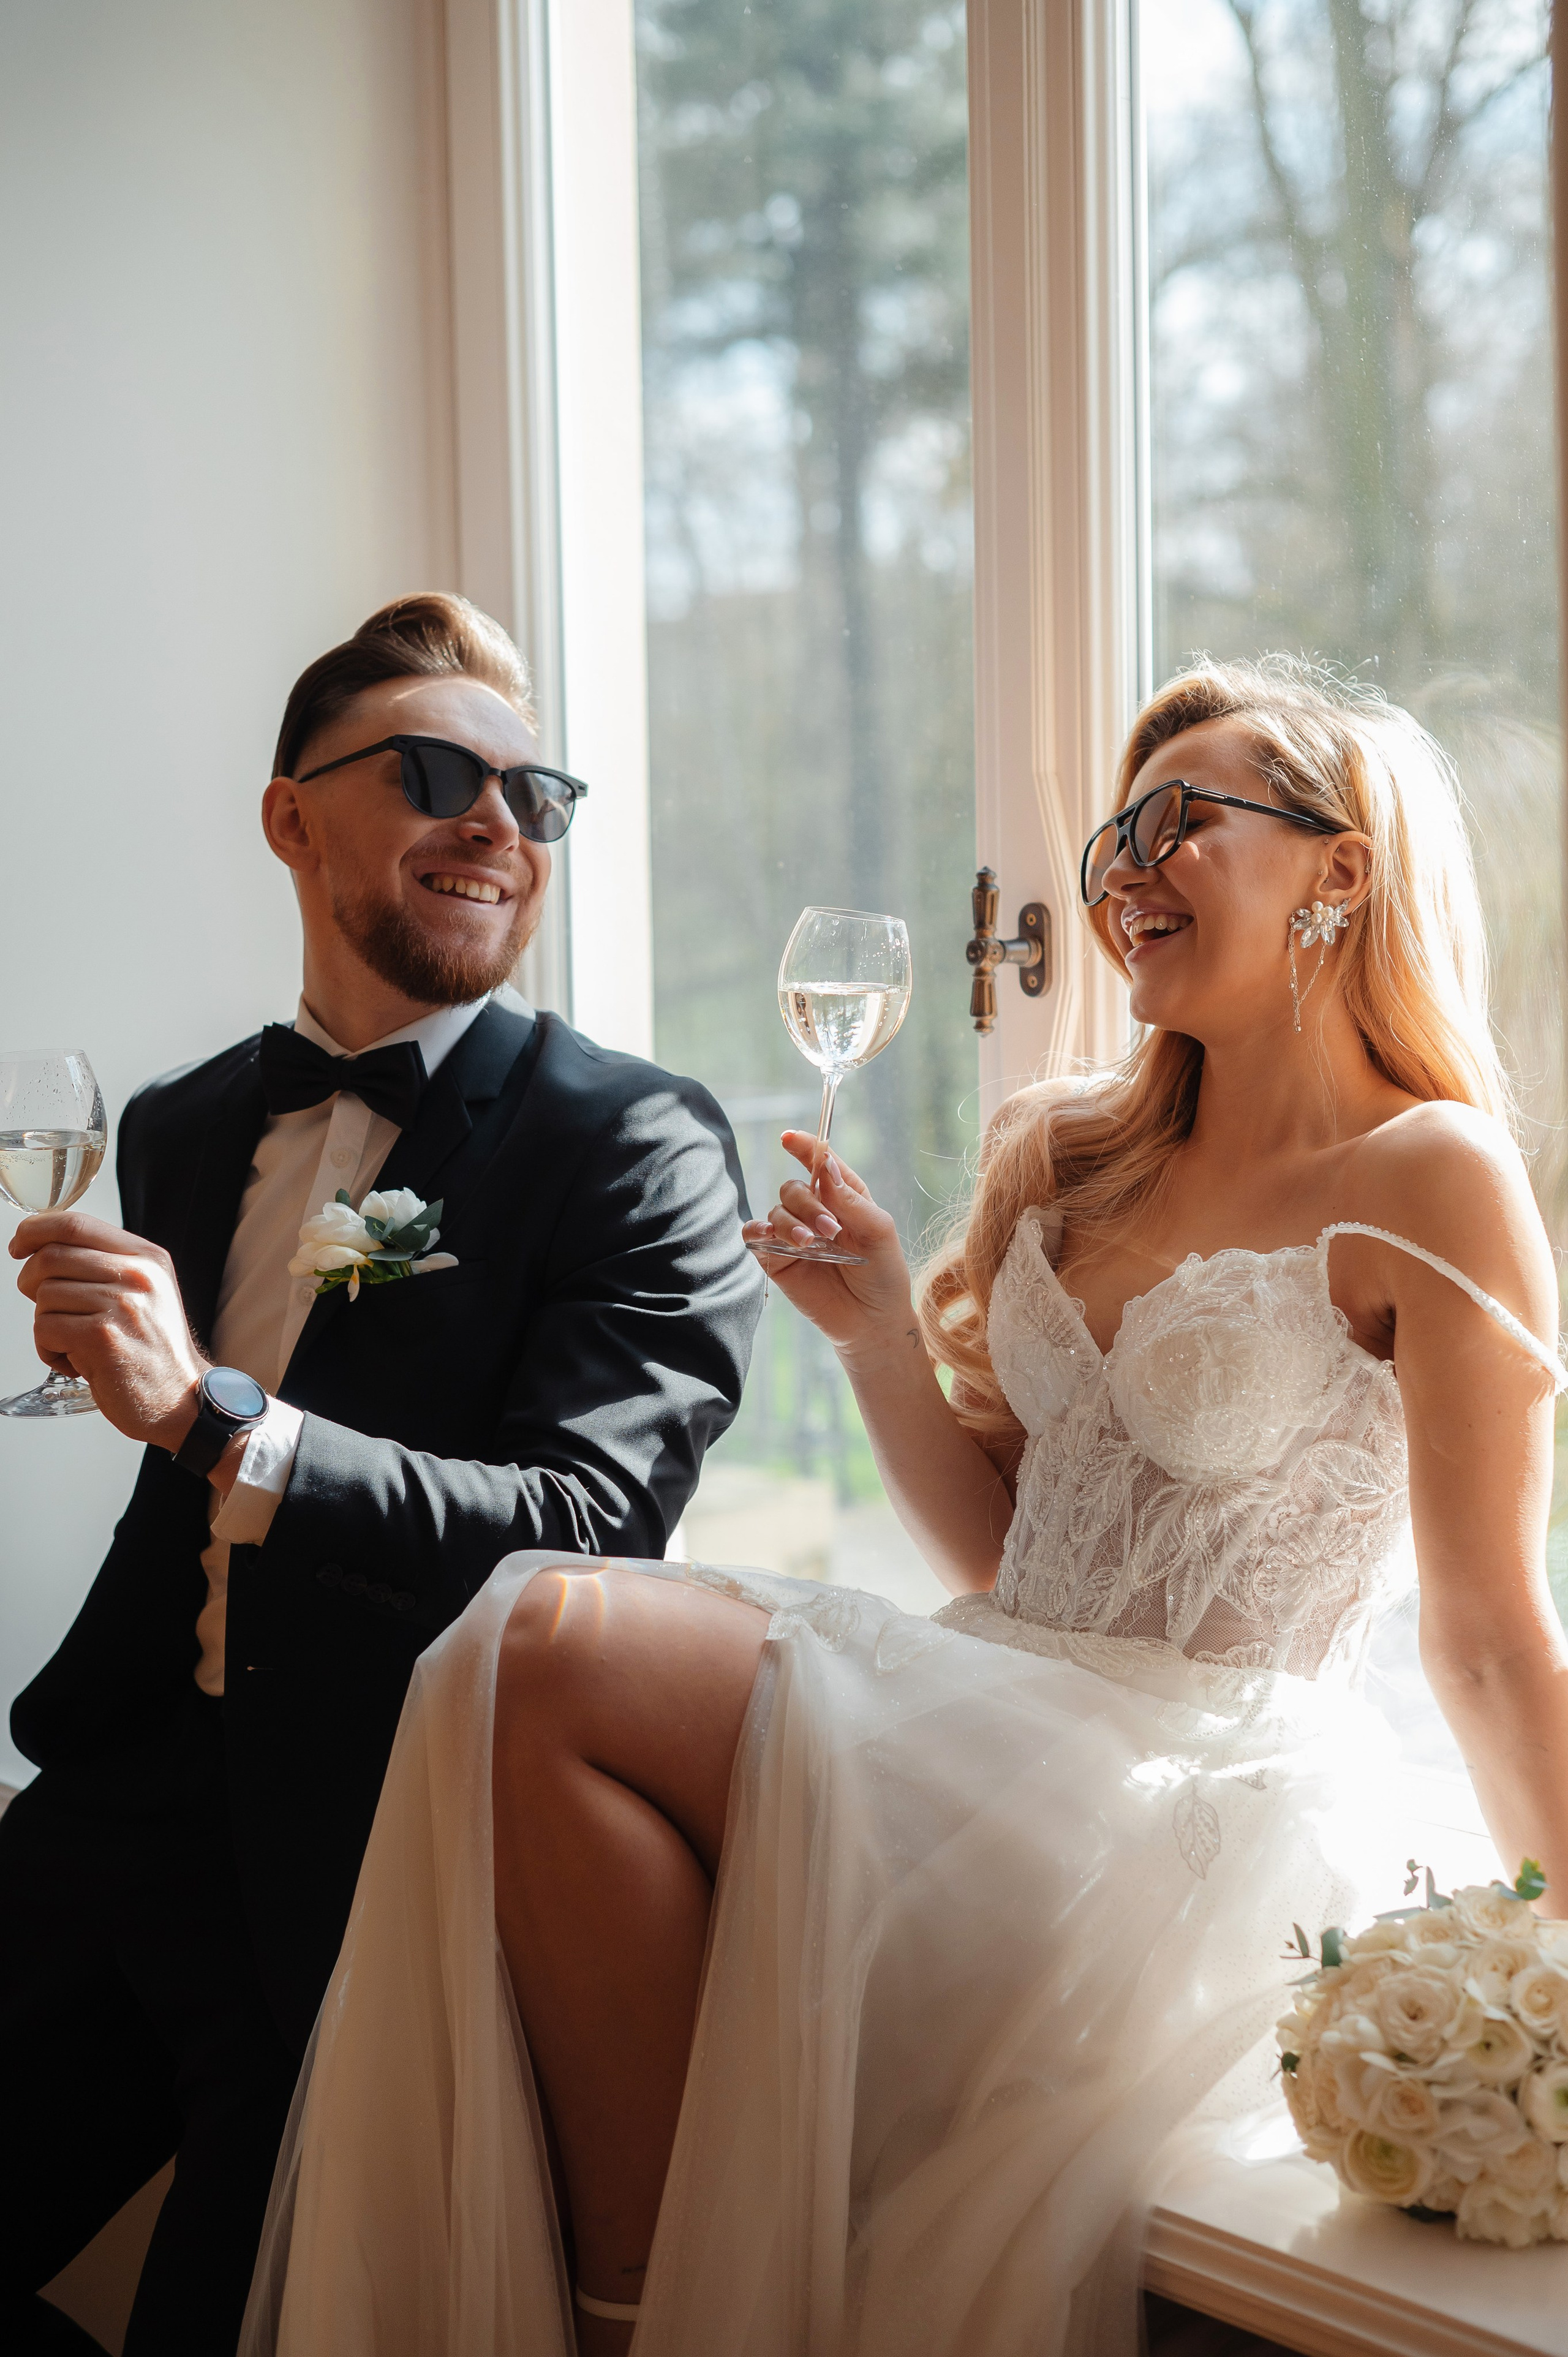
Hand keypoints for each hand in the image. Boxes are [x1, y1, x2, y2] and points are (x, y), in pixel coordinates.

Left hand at [9, 1211, 206, 1450]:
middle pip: (52, 1256)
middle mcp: (137, 1276)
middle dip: (31, 1281)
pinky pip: (45, 1328)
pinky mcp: (102, 1338)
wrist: (180, 1399)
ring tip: (74, 1343)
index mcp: (146, 1258)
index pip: (76, 1224)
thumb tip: (42, 1249)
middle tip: (43, 1304)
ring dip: (46, 1323)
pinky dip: (48, 1349)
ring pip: (45, 1295)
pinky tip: (75, 1361)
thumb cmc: (152, 1350)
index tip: (19, 1244)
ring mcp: (122, 1305)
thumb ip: (104, 1265)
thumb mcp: (143, 1292)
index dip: (36, 1229)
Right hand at [740, 1132, 915, 1362]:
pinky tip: (769, 1236)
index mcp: (843, 1197)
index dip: (805, 1147)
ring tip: (812, 1245)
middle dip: (809, 1204)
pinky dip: (756, 1231)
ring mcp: (794, 1236)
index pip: (819, 1163)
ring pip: (776, 1211)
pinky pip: (754, 1236)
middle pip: (794, 1188)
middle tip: (830, 1230)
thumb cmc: (882, 1275)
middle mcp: (815, 1212)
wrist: (872, 1322)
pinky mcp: (777, 1260)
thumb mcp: (878, 1232)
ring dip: (792, 1223)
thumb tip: (824, 1166)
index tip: (790, 1138)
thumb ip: (851, 1199)